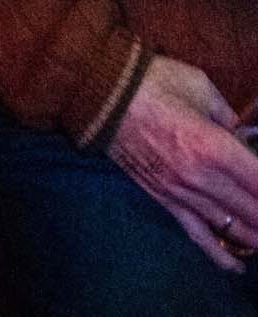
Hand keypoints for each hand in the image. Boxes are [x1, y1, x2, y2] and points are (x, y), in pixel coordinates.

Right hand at [109, 55, 257, 268]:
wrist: (104, 93)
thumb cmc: (154, 81)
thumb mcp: (200, 85)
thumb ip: (228, 115)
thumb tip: (242, 137)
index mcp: (214, 145)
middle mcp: (202, 177)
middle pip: (252, 211)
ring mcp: (182, 193)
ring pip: (231, 228)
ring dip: (254, 235)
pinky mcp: (165, 201)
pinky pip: (198, 235)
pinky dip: (220, 255)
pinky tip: (238, 267)